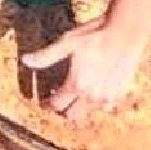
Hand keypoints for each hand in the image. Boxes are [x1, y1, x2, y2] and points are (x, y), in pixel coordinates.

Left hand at [21, 17, 142, 120]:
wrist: (125, 33)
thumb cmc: (94, 35)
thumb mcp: (67, 42)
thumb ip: (46, 56)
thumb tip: (26, 60)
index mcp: (76, 85)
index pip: (57, 105)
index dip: (49, 101)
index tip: (49, 94)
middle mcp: (91, 97)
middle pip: (72, 116)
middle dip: (65, 108)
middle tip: (63, 94)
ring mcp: (107, 98)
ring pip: (88, 112)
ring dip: (82, 105)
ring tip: (80, 89)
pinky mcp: (119, 94)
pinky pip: (105, 106)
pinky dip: (98, 101)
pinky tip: (97, 85)